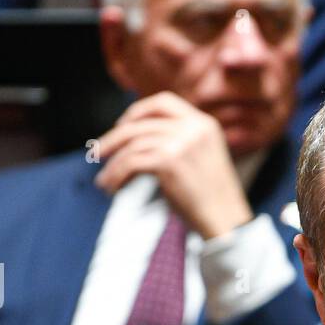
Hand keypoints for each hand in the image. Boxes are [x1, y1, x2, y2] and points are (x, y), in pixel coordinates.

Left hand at [95, 91, 253, 239]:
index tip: (121, 125)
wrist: (226, 223)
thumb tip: (136, 140)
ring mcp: (182, 143)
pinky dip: (116, 175)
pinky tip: (111, 187)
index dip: (138, 111)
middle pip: (140, 123)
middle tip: (97, 153)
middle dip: (114, 138)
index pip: (164, 102)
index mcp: (204, 124)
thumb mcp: (201, 159)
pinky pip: (131, 162)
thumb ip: (178, 143)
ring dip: (113, 164)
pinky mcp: (169, 161)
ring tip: (104, 181)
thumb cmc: (212, 200)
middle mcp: (193, 128)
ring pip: (132, 144)